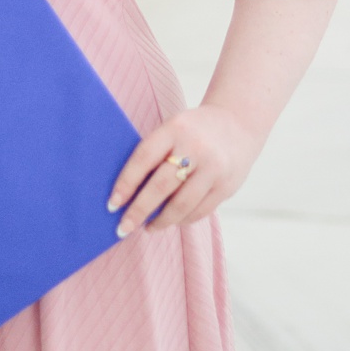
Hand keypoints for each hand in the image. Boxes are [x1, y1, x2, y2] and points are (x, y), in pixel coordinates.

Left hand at [109, 103, 260, 236]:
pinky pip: (201, 211)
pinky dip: (183, 220)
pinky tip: (172, 221)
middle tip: (123, 227)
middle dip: (139, 210)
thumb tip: (129, 192)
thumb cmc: (193, 129)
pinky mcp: (227, 186)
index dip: (126, 184)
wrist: (238, 123)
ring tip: (148, 227)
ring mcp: (214, 169)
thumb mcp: (172, 129)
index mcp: (175, 129)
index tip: (112, 204)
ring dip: (162, 221)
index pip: (144, 159)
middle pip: (161, 187)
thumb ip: (155, 153)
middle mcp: (196, 149)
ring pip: (182, 205)